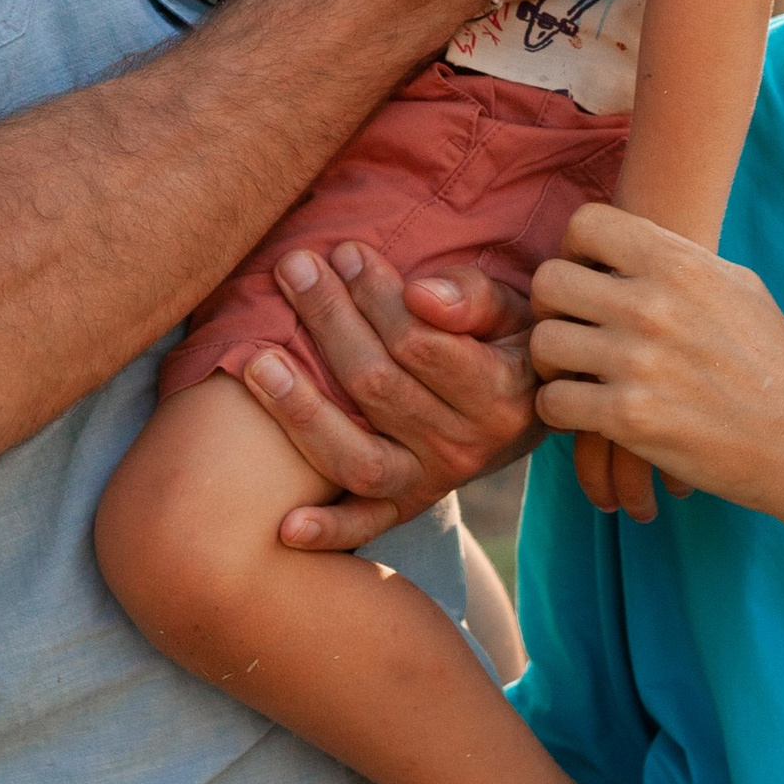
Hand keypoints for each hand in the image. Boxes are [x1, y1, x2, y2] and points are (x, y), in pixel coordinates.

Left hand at [237, 246, 542, 550]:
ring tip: (258, 362)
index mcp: (500, 394)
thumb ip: (473, 297)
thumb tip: (421, 295)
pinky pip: (364, 525)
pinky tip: (285, 528)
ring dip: (302, 412)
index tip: (346, 251)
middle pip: (378, 387)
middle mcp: (466, 447)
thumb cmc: (507, 340)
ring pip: (359, 458)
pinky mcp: (406, 506)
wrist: (526, 406)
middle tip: (294, 267)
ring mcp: (432, 481)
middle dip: (330, 321)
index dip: (377, 295)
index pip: (420, 344)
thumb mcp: (514, 309)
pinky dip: (329, 532)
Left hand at [530, 200, 783, 516]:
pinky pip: (553, 401)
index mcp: (679, 263)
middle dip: (552, 308)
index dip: (575, 250)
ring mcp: (637, 361)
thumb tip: (637, 245)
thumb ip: (682, 260)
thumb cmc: (774, 363)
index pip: (586, 222)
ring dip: (552, 364)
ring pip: (543, 343)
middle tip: (572, 331)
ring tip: (576, 377)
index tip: (589, 278)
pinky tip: (585, 414)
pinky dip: (560, 410)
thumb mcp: (738, 286)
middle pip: (549, 281)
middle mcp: (652, 304)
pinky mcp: (627, 416)